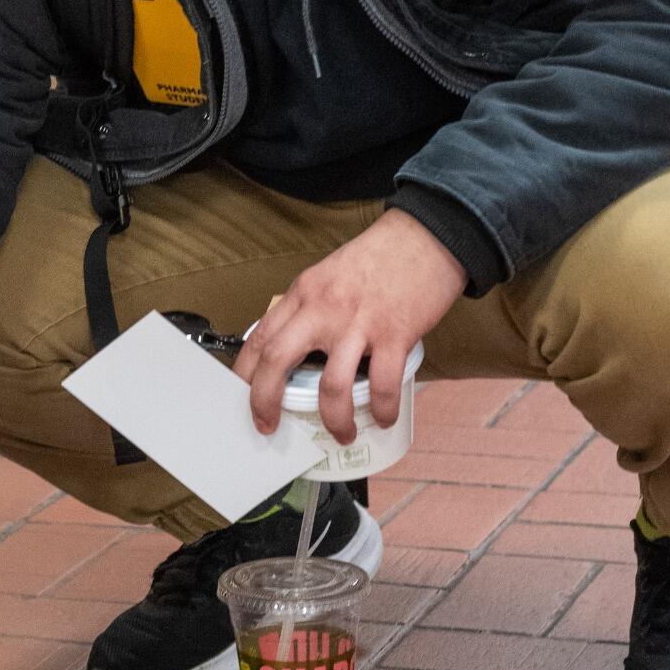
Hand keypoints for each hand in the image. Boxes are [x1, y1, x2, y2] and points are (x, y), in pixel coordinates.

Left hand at [237, 210, 466, 444]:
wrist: (427, 236)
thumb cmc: (380, 256)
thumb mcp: (329, 274)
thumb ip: (311, 307)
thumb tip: (299, 347)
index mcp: (304, 293)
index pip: (260, 337)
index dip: (244, 373)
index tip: (242, 396)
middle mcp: (323, 309)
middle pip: (277, 362)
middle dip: (265, 402)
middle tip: (268, 426)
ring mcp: (359, 323)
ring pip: (331, 386)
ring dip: (334, 420)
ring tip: (341, 434)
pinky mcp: (395, 334)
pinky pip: (383, 384)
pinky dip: (382, 409)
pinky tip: (383, 418)